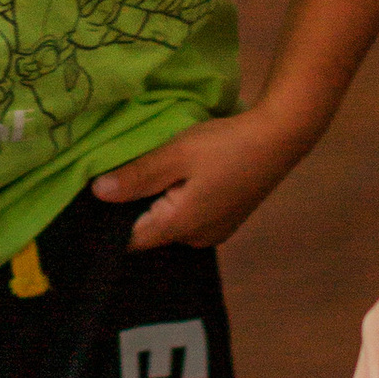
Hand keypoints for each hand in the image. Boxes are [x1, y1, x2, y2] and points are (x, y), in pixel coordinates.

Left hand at [93, 105, 302, 249]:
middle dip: (136, 206)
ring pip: (171, 222)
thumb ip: (137, 176)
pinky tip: (181, 175)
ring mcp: (216, 231)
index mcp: (181, 227)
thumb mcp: (175, 153)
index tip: (102, 194)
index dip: (111, 220)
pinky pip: (190, 216)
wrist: (280, 137)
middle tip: (125, 173)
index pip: (131, 240)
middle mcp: (197, 239)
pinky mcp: (227, 218)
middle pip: (151, 230)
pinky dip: (180, 199)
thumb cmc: (225, 144)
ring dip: (160, 201)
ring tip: (154, 170)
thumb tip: (98, 193)